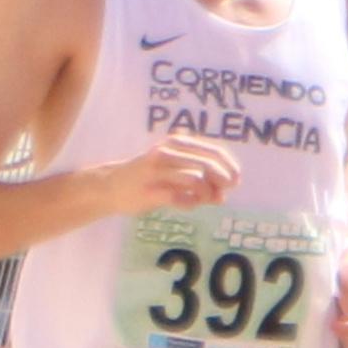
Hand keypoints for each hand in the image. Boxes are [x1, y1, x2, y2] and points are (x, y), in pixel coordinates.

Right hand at [87, 131, 240, 218]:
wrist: (111, 186)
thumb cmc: (148, 178)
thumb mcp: (175, 171)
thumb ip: (199, 180)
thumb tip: (223, 195)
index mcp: (176, 143)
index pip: (212, 151)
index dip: (228, 165)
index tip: (236, 180)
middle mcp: (167, 153)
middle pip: (207, 164)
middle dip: (222, 179)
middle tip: (225, 192)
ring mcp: (157, 171)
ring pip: (196, 179)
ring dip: (206, 193)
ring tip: (202, 199)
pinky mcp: (150, 191)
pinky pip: (180, 197)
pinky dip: (190, 202)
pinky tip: (188, 204)